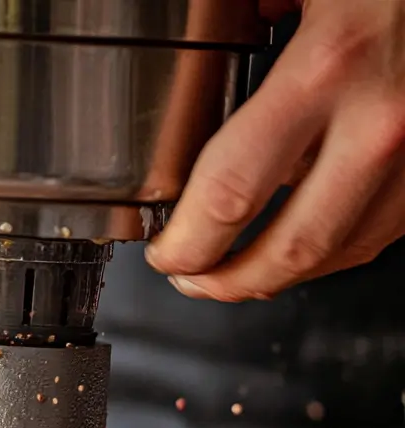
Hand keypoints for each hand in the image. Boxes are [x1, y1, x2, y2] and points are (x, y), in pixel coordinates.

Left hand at [144, 0, 404, 301]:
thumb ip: (251, 15)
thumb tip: (205, 41)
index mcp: (329, 67)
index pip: (229, 195)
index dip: (184, 244)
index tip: (164, 251)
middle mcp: (381, 122)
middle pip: (288, 251)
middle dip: (225, 283)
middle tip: (190, 279)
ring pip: (338, 253)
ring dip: (277, 276)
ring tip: (233, 274)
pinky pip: (377, 232)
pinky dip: (328, 250)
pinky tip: (295, 241)